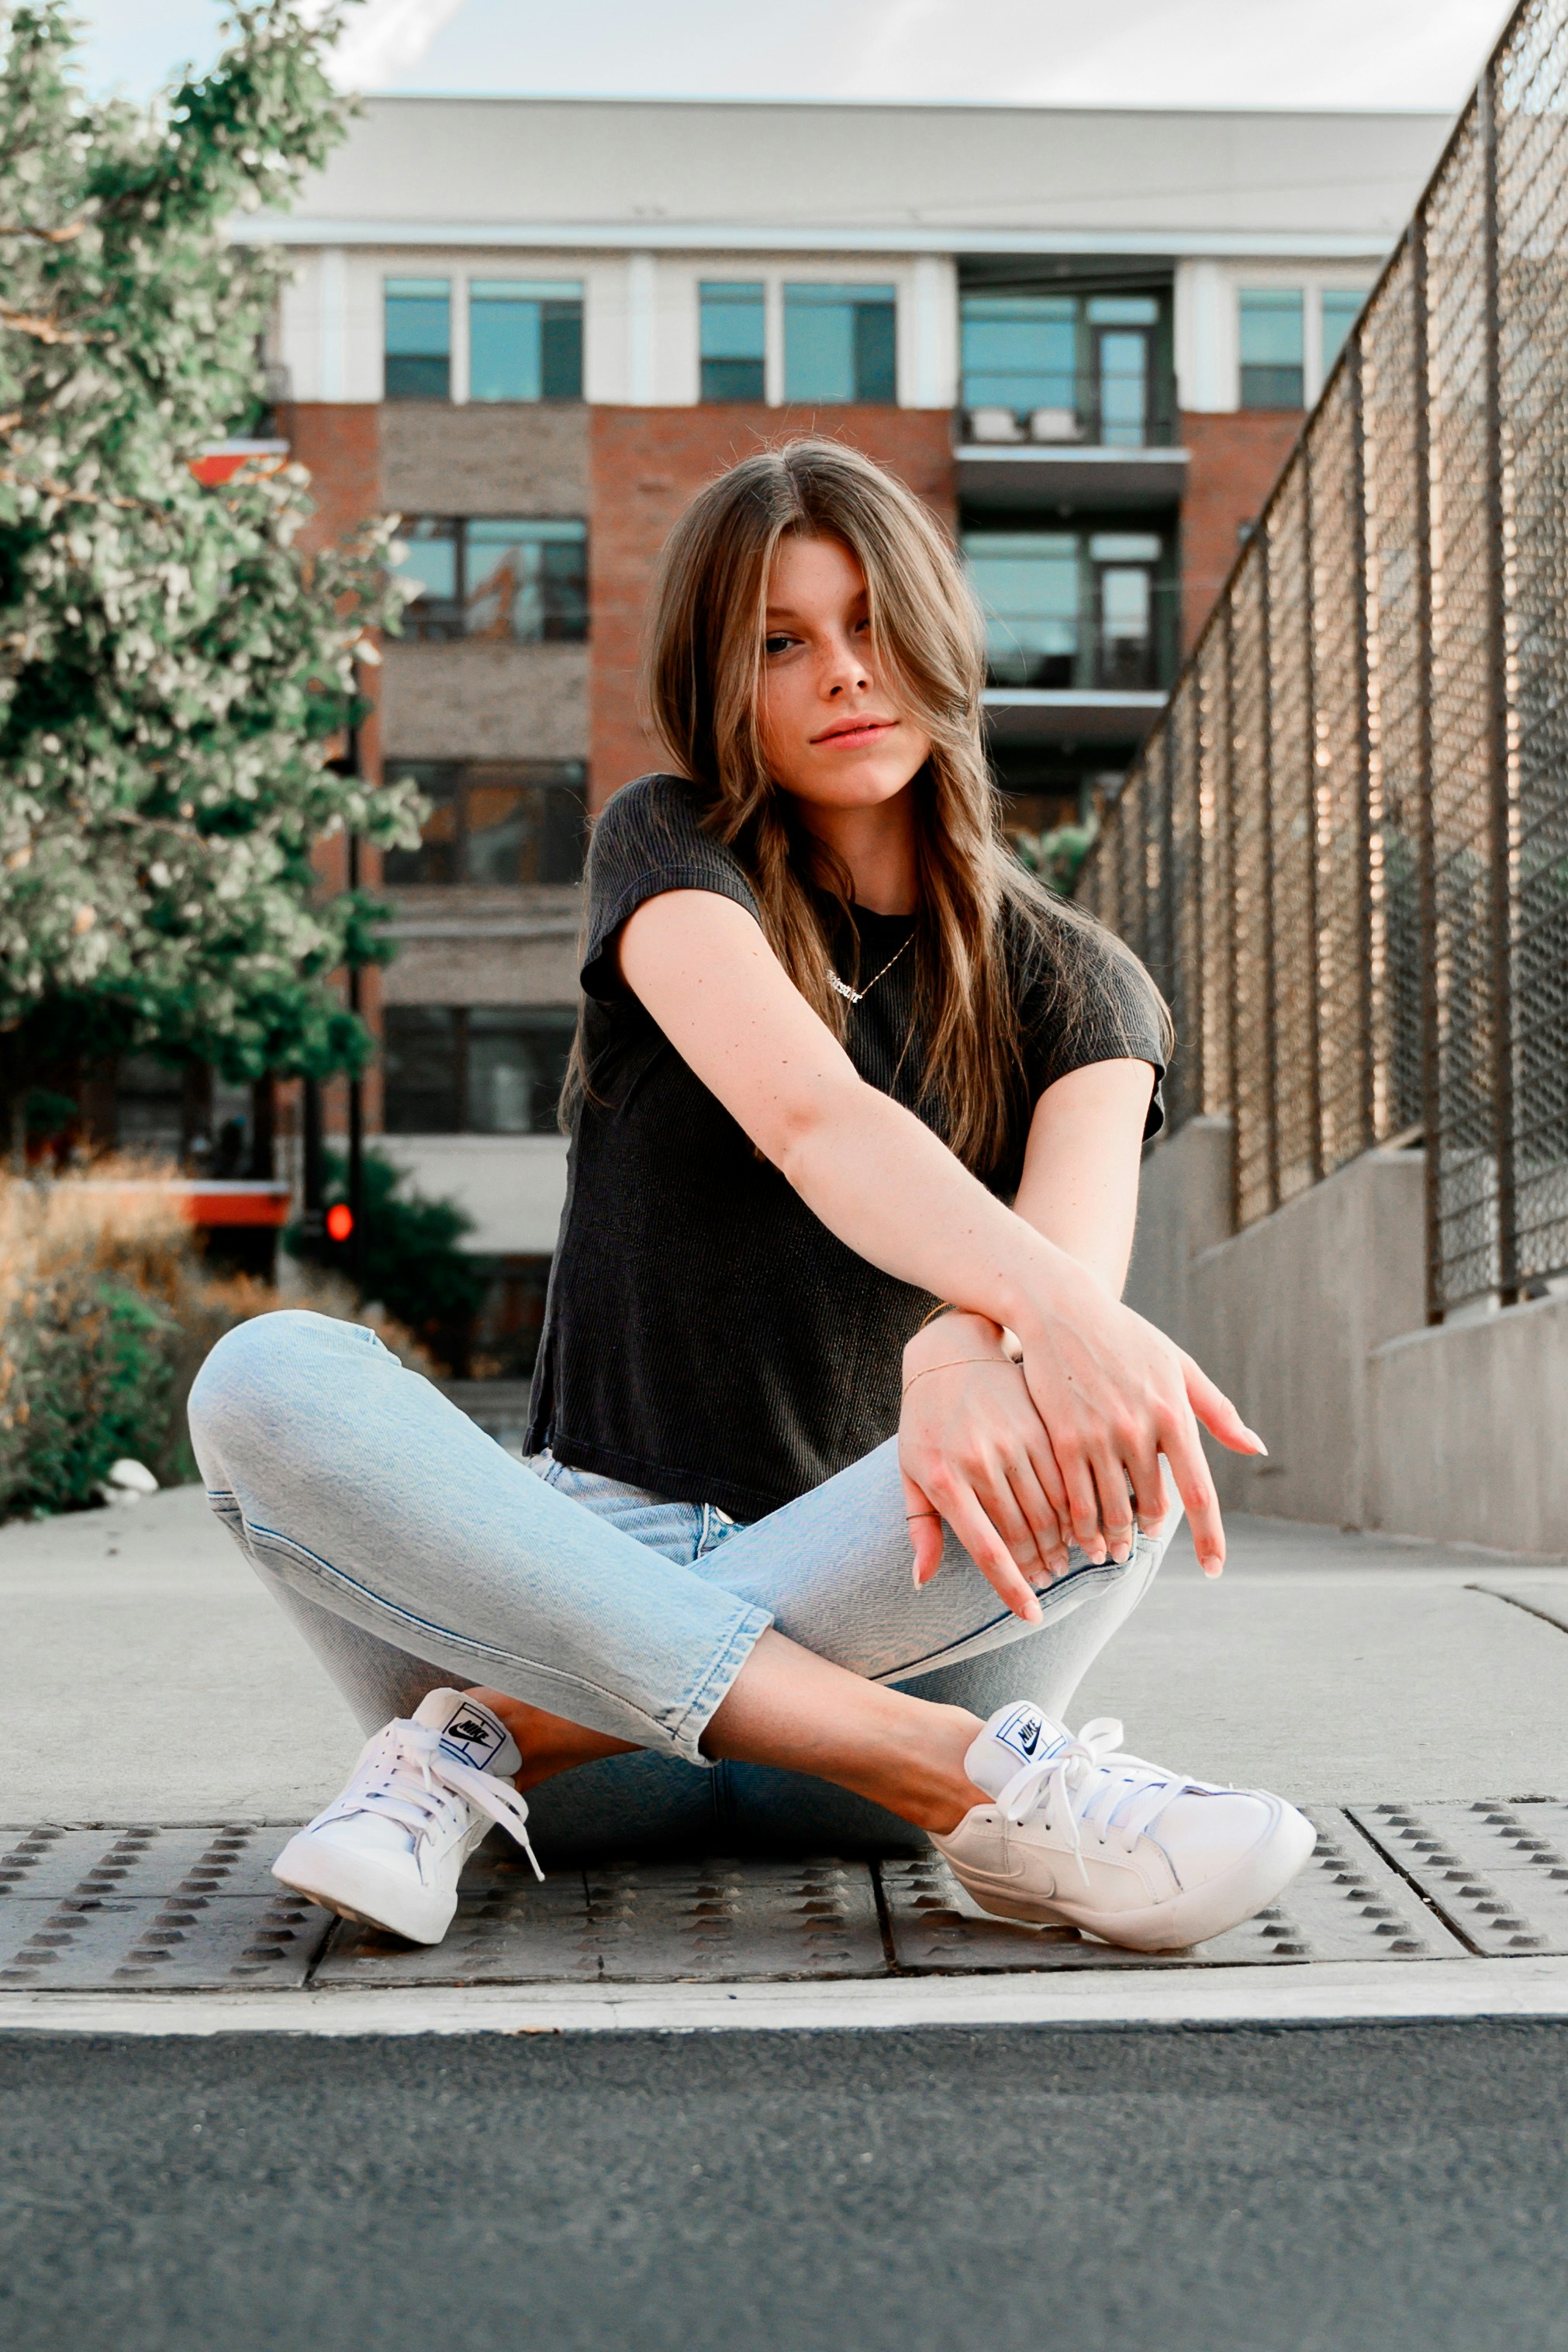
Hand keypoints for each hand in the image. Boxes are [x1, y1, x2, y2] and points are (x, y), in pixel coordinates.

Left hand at [898, 1312, 1073, 1622]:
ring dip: (1063, 1542)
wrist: (952, 1354)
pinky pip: (1066, 1476)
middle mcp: (980, 1461)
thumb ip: (920, 1528)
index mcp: (945, 1479)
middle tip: (1049, 1580)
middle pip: (1024, 1533)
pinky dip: (1076, 1505)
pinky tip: (1079, 1520)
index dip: (1012, 1588)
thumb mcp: (911, 1472)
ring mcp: (1013, 1440)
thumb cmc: (925, 1423)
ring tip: (1068, 1558)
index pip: (987, 1550)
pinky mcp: (1040, 1423)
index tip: (1032, 1616)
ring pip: (1051, 1509)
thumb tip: (921, 1581)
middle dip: (1041, 1566)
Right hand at [1007, 1256, 1263, 1579]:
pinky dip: (1081, 1525)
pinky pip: (1076, 1499)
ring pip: (1111, 1510)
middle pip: (1151, 1507)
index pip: (1199, 1493)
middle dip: (1146, 1533)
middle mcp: (1141, 1429)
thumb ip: (1216, 1411)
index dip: (1209, 1537)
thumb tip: (1257, 1447)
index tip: (1213, 1568)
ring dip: (1112, 1539)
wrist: (1062, 1308)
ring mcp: (1100, 1435)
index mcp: (1175, 1414)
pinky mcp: (1064, 1437)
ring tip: (1109, 1551)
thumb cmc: (1126, 1336)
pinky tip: (1080, 1534)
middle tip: (1141, 1543)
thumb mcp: (1178, 1365)